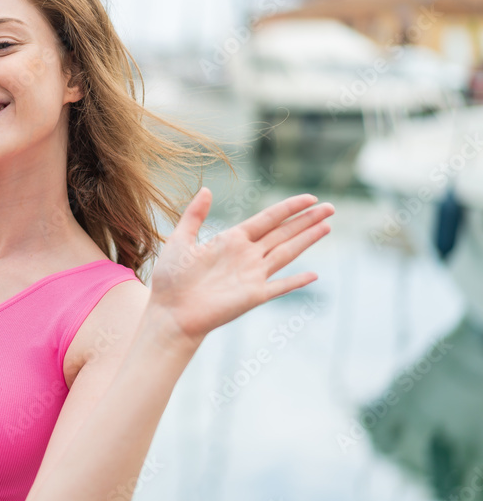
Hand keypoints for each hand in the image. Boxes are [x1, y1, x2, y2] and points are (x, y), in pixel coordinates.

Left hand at [148, 188, 333, 345]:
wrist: (169, 312)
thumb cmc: (171, 278)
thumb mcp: (181, 240)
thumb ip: (195, 215)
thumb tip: (208, 189)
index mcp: (231, 240)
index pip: (268, 219)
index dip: (289, 208)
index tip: (310, 198)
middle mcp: (246, 255)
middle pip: (284, 233)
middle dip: (307, 220)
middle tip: (331, 208)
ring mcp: (252, 276)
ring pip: (287, 253)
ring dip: (308, 240)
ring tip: (328, 227)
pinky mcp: (253, 296)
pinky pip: (280, 286)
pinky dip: (297, 282)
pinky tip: (314, 275)